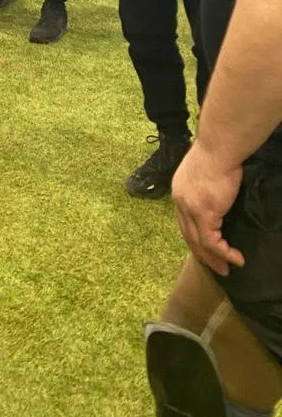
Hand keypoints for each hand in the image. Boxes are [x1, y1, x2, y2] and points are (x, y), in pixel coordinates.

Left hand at [171, 141, 245, 275]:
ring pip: (199, 242)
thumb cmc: (217, 155)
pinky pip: (212, 241)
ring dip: (214, 259)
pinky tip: (237, 259)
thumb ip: (206, 188)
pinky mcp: (204, 213)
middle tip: (217, 267)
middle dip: (203, 254)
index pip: (183, 221)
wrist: (219, 148)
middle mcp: (180, 201)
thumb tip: (218, 198)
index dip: (195, 237)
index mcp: (179, 191)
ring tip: (227, 268)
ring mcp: (190, 208)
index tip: (207, 250)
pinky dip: (225, 253)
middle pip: (188, 235)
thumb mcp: (206, 173)